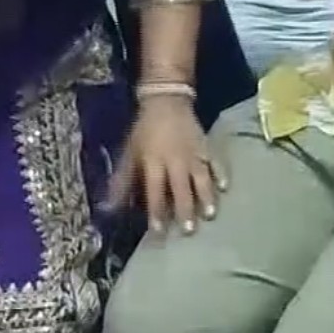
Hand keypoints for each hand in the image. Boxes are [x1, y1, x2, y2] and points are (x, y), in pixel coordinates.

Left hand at [104, 96, 223, 234]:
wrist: (167, 101)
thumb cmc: (144, 131)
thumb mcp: (129, 152)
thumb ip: (122, 181)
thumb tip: (108, 207)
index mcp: (154, 162)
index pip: (155, 190)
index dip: (156, 211)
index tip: (158, 230)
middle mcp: (175, 161)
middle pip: (181, 188)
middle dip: (185, 209)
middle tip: (188, 231)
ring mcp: (194, 154)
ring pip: (201, 178)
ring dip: (206, 197)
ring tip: (210, 215)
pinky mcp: (207, 147)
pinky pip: (216, 162)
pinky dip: (221, 174)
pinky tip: (225, 187)